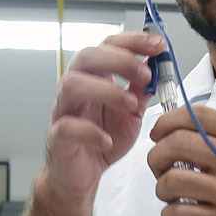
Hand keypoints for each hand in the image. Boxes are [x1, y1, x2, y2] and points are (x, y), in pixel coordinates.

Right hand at [42, 32, 163, 201]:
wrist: (83, 174)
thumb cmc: (104, 138)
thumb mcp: (131, 111)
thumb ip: (141, 89)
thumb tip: (158, 65)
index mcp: (94, 76)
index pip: (107, 45)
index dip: (132, 41)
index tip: (157, 45)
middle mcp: (75, 87)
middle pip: (87, 57)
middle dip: (119, 60)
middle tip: (145, 75)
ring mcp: (64, 110)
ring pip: (72, 85)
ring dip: (105, 91)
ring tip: (129, 105)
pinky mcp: (58, 137)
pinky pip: (67, 127)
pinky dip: (90, 132)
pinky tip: (107, 140)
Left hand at [146, 106, 215, 215]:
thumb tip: (184, 135)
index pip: (196, 116)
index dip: (167, 122)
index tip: (158, 133)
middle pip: (175, 144)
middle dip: (156, 155)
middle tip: (159, 167)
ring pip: (171, 180)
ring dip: (162, 188)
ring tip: (171, 194)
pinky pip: (177, 213)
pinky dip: (169, 214)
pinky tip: (179, 214)